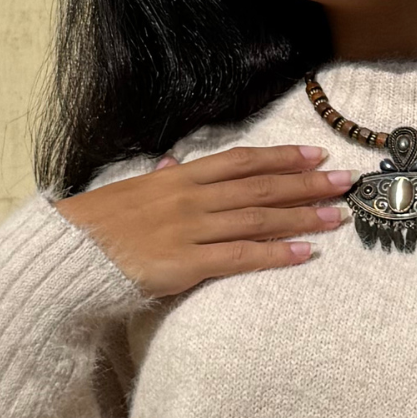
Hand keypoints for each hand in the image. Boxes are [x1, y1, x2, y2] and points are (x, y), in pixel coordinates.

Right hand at [52, 144, 357, 297]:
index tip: (315, 154)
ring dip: (302, 217)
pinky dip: (275, 254)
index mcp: (179, 177)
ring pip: (258, 219)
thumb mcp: (130, 192)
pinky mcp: (186, 263)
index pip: (241, 161)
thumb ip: (158, 180)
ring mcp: (190, 229)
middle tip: (346, 181)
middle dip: (307, 184)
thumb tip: (171, 167)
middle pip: (260, 187)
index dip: (281, 157)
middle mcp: (190, 198)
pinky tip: (304, 253)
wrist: (70, 256)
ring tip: (337, 216)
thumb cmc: (98, 226)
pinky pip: (240, 257)